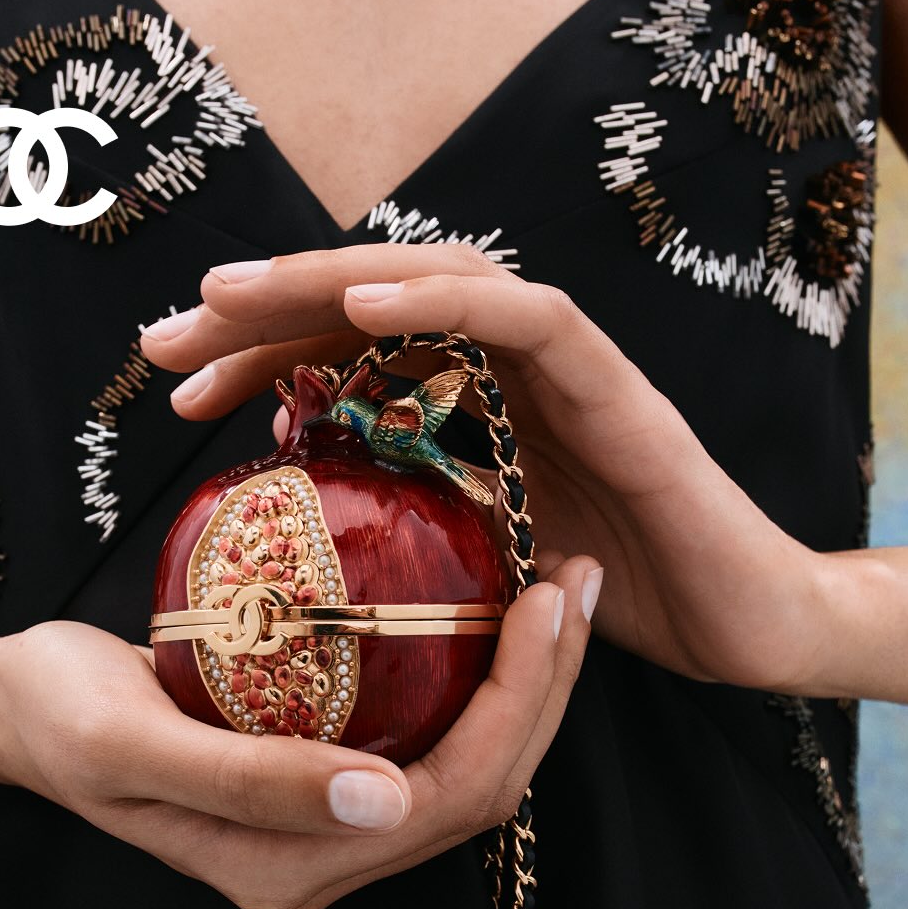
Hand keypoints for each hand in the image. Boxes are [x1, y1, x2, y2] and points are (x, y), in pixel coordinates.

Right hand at [0, 572, 594, 908]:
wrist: (22, 707)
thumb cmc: (60, 716)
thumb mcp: (132, 743)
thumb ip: (248, 783)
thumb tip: (385, 802)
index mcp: (292, 871)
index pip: (447, 801)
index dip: (515, 707)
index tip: (542, 597)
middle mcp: (327, 861)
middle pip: (480, 789)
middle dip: (543, 689)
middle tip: (571, 577)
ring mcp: (332, 826)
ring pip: (469, 765)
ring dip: (524, 682)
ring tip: (553, 586)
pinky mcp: (330, 781)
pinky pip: (431, 736)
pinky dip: (475, 675)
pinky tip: (491, 608)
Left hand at [140, 245, 829, 696]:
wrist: (740, 625)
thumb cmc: (610, 603)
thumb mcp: (478, 574)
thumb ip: (413, 537)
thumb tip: (306, 536)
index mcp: (473, 410)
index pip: (354, 357)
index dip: (261, 359)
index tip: (178, 389)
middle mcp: (509, 373)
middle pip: (376, 307)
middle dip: (265, 310)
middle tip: (167, 335)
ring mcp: (564, 369)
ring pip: (437, 284)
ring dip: (330, 283)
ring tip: (232, 296)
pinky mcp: (616, 386)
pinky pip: (528, 320)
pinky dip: (446, 303)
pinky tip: (362, 309)